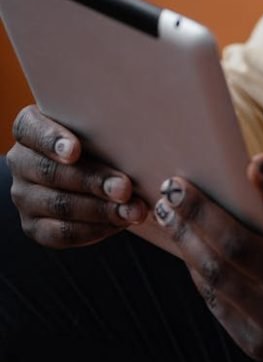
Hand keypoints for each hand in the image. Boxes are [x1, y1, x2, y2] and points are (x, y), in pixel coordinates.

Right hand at [7, 105, 147, 246]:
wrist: (85, 176)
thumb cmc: (97, 142)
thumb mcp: (97, 129)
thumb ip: (105, 130)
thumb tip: (142, 138)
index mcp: (30, 130)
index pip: (32, 131)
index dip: (52, 140)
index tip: (75, 151)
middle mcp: (21, 162)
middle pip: (52, 173)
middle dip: (93, 182)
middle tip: (125, 188)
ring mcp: (25, 197)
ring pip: (60, 206)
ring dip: (102, 210)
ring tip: (133, 211)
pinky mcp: (35, 227)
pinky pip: (63, 233)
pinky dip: (96, 229)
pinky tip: (120, 223)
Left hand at [153, 154, 262, 361]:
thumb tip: (245, 179)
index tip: (255, 162)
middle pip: (239, 246)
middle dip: (199, 213)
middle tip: (173, 186)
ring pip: (217, 274)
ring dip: (185, 239)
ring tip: (167, 213)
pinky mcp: (258, 343)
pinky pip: (215, 300)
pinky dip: (197, 270)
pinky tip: (188, 248)